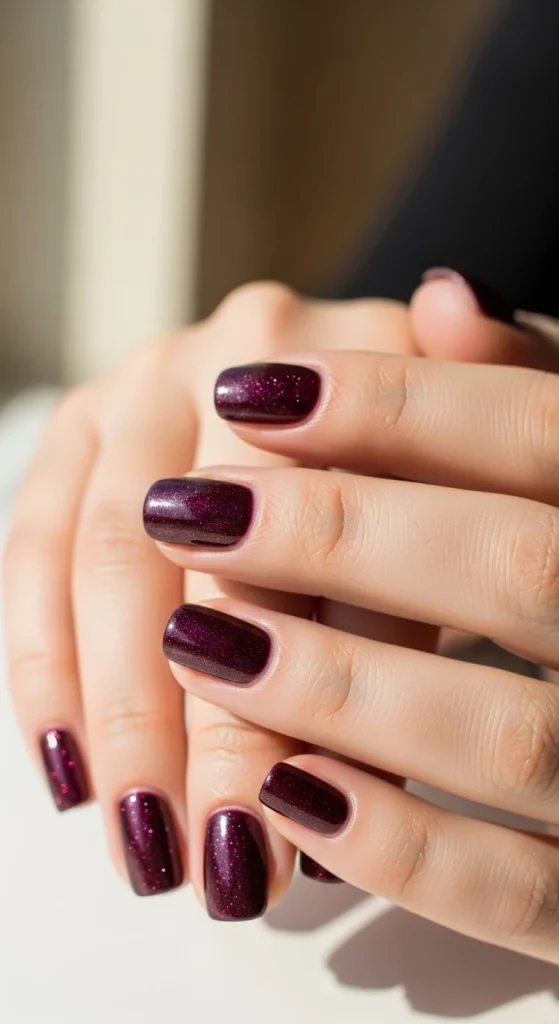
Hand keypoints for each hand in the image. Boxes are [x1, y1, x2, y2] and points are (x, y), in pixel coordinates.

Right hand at [4, 273, 553, 916]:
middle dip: (181, 726)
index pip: (302, 548)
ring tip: (135, 836)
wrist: (369, 379)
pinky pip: (32, 543)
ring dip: (106, 711)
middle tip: (200, 862)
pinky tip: (66, 761)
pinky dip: (41, 660)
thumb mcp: (474, 513)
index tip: (276, 840)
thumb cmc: (435, 473)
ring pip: (96, 555)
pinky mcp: (83, 424)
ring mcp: (144, 383)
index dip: (280, 705)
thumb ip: (414, 612)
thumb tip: (313, 790)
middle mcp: (237, 356)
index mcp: (355, 363)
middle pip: (187, 553)